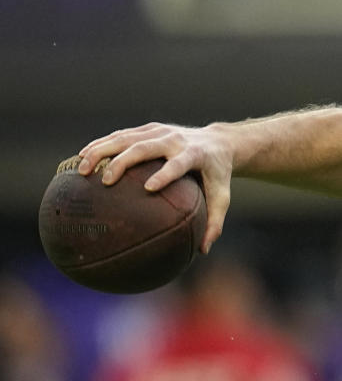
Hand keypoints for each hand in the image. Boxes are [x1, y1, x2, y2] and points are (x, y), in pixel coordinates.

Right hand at [78, 122, 232, 253]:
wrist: (218, 141)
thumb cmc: (218, 175)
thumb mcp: (222, 197)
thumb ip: (215, 223)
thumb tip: (202, 251)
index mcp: (195, 155)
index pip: (178, 164)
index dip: (165, 174)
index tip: (149, 188)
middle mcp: (176, 140)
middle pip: (146, 146)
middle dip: (123, 161)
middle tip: (104, 181)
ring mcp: (161, 131)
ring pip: (127, 137)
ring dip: (102, 150)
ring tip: (82, 169)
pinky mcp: (150, 128)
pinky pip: (122, 135)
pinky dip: (101, 144)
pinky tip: (81, 157)